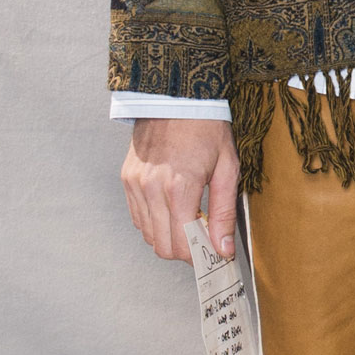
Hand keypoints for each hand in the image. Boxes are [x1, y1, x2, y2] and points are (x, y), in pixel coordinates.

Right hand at [122, 118, 238, 262]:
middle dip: (185, 252)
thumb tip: (223, 249)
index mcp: (180, 188)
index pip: (183, 246)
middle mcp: (152, 189)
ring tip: (188, 219)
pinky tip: (170, 209)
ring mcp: (135, 185)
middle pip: (163, 247)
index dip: (200, 257)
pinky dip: (154, 223)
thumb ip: (224, 213)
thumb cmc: (207, 129)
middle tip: (202, 238)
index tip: (214, 253)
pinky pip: (137, 218)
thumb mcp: (227, 169)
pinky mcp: (127, 180)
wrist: (177, 97)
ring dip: (169, 238)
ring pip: (148, 236)